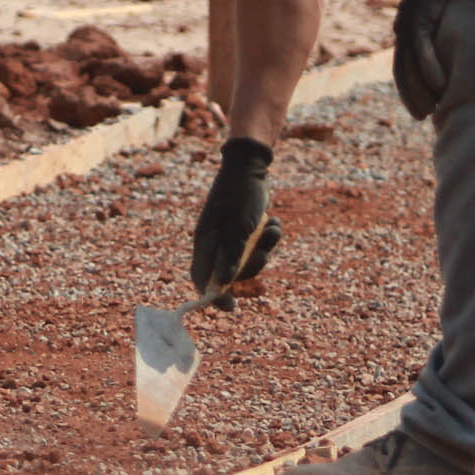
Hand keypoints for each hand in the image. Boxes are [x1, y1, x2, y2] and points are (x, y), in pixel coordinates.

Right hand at [190, 137, 278, 305]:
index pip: (202, 277)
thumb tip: (222, 285)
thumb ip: (230, 259)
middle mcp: (216, 241)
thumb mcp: (237, 231)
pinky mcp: (247, 228)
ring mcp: (232, 234)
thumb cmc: (239, 197)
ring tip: (270, 228)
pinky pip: (260, 244)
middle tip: (261, 253)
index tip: (231, 308)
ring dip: (265, 248)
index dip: (212, 295)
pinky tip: (272, 221)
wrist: (250, 167)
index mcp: (205, 242)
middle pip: (231, 272)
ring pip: (250, 258)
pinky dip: (269, 236)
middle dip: (252, 265)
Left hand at [393, 0, 464, 119]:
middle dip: (412, 97)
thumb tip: (459, 41)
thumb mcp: (443, 4)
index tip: (420, 108)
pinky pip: (425, 50)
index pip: (404, 65)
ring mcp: (412, 23)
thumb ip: (444, 23)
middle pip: (404, 71)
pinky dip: (431, 72)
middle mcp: (405, 27)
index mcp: (408, 26)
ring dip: (421, 92)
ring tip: (432, 113)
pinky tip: (441, 89)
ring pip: (411, 67)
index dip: (410, 88)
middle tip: (424, 119)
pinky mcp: (423, 16)